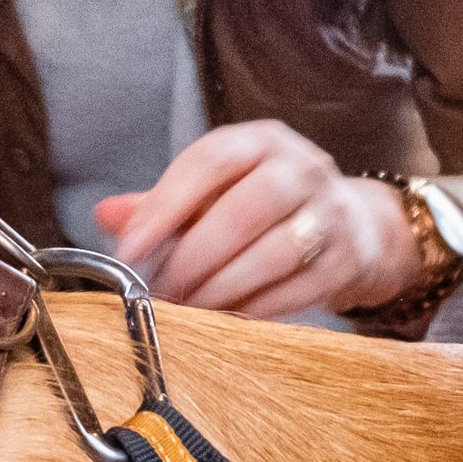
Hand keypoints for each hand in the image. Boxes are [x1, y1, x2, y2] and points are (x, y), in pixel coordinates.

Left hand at [96, 123, 424, 317]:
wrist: (356, 227)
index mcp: (261, 142)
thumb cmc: (267, 207)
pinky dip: (255, 309)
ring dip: (222, 288)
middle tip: (162, 290)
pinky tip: (227, 319)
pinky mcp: (348, 258)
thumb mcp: (217, 191)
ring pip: (274, 253)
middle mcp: (302, 167)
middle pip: (245, 209)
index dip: (166, 205)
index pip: (210, 160)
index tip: (131, 249)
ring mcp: (332, 212)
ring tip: (189, 309)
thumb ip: (163, 202)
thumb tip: (106, 215)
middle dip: (195, 257)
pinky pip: (297, 289)